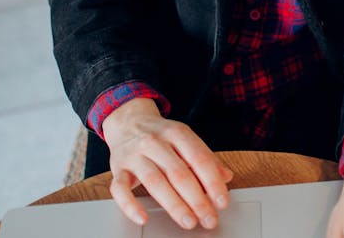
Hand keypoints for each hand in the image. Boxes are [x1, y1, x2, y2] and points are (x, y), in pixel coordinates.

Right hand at [102, 98, 234, 229]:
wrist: (128, 121)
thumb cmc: (160, 136)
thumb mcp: (185, 139)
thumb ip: (205, 157)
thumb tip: (227, 176)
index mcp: (176, 132)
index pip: (199, 158)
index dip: (213, 182)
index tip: (222, 202)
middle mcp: (154, 142)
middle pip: (179, 173)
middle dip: (197, 199)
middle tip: (209, 218)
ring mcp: (134, 155)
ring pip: (155, 181)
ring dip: (174, 205)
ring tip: (189, 221)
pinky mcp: (117, 168)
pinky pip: (119, 189)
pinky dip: (130, 205)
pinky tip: (143, 218)